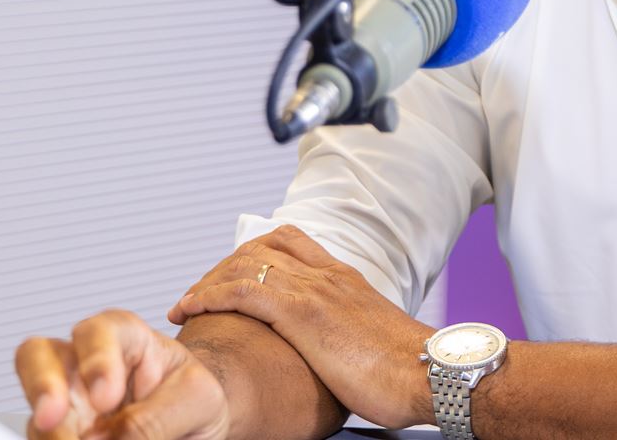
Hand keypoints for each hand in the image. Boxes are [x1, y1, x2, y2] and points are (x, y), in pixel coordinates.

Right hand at [15, 308, 234, 439]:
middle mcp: (85, 367)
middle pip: (37, 356)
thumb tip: (108, 437)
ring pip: (36, 412)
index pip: (100, 330)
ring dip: (50, 433)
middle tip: (53, 419)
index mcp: (126, 339)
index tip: (105, 397)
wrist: (193, 428)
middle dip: (42, 386)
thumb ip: (159, 415)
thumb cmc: (193, 398)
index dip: (95, 358)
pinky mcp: (60, 436)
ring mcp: (68, 406)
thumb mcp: (198, 398)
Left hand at [168, 225, 434, 429]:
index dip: (254, 255)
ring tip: (187, 302)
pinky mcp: (301, 312)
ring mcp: (314, 290)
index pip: (291, 242)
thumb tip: (344, 363)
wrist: (429, 374)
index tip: (231, 278)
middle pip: (261, 247)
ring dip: (208, 280)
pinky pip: (240, 290)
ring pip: (245, 263)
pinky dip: (208, 295)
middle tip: (201, 292)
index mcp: (347, 279)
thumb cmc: (411, 374)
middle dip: (224, 266)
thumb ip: (352, 342)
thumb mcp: (376, 346)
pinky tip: (190, 308)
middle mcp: (328, 275)